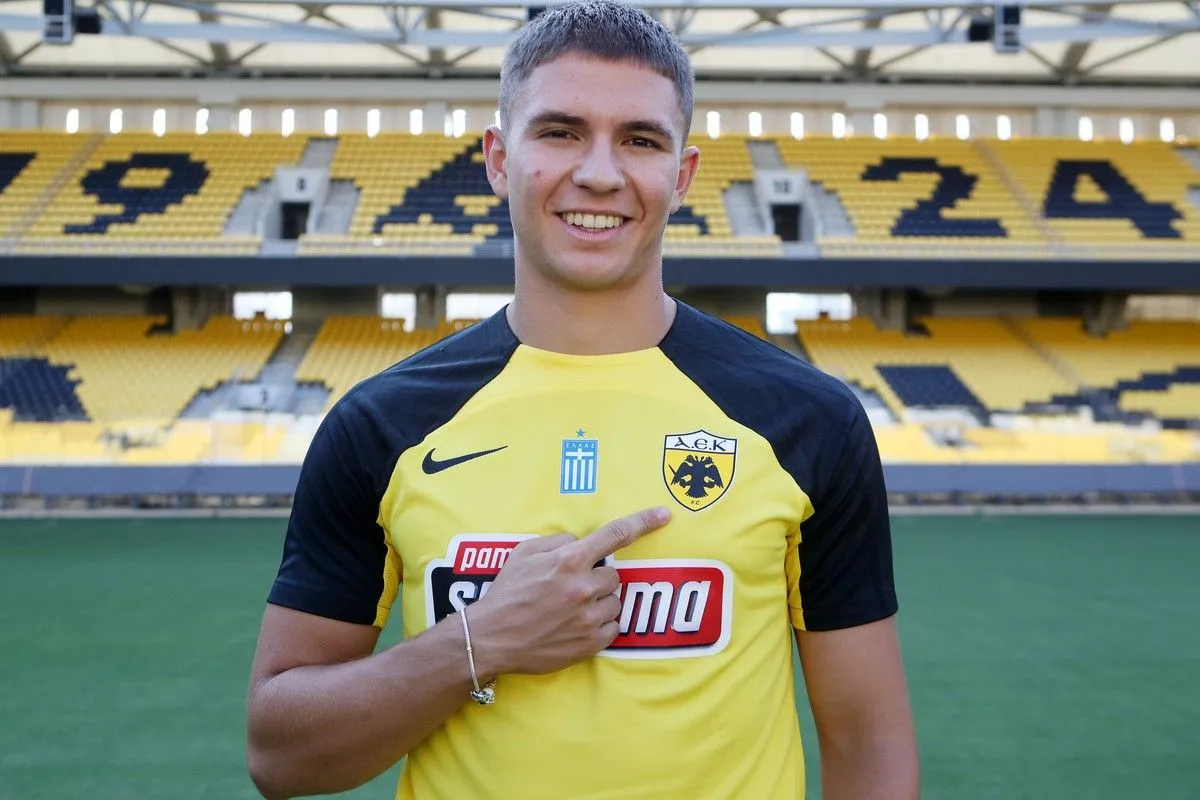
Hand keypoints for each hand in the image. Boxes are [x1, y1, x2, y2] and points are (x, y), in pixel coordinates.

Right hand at [465, 507, 671, 677]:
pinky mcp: (591, 643)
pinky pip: (613, 627)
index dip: (643, 522)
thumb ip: (558, 541)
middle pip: (614, 575)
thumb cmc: (506, 593)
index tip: (663, 514)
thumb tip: (581, 543)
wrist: (491, 638)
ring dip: (600, 603)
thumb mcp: (524, 553)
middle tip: (571, 588)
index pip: (615, 535)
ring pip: (615, 602)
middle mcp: (583, 587)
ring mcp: (589, 617)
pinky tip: (575, 625)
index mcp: (569, 560)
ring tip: (570, 609)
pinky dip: (600, 625)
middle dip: (598, 579)